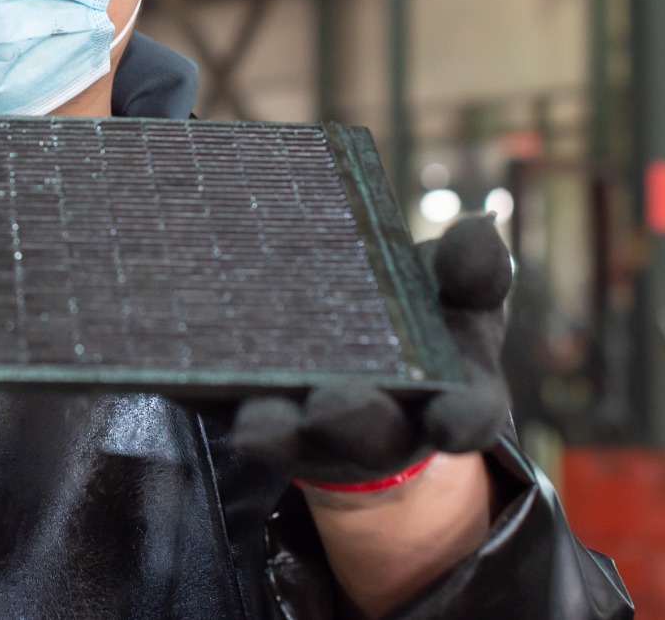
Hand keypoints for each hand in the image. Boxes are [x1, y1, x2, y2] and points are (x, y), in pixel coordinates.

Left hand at [232, 215, 511, 485]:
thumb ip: (473, 266)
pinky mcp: (258, 416)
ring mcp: (317, 432)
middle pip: (371, 434)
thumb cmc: (426, 316)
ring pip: (295, 439)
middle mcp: (385, 428)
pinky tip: (184, 380)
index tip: (450, 422)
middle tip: (330, 401)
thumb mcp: (460, 290)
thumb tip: (481, 224)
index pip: (466, 420)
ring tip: (257, 416)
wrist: (362, 348)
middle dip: (351, 419)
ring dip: (277, 428)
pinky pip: (232, 413)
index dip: (460, 422)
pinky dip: (211, 398)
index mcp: (451, 400)